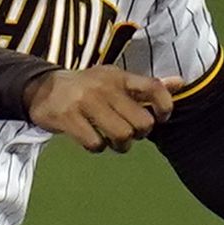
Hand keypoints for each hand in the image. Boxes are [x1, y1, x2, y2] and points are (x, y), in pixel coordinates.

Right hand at [27, 64, 172, 153]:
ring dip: (120, 145)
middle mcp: (105, 87)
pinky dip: (97, 147)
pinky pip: (95, 144)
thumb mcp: (116, 80)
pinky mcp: (68, 118)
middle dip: (139, 134)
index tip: (160, 117)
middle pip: (141, 123)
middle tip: (129, 132)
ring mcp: (86, 102)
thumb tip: (180, 83)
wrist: (43, 89)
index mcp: (120, 77)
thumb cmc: (88, 87)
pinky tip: (92, 139)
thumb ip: (147, 86)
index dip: (165, 106)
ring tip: (112, 140)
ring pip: (122, 135)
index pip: (154, 87)